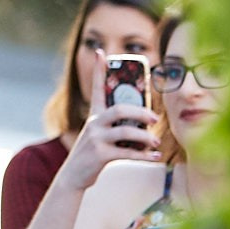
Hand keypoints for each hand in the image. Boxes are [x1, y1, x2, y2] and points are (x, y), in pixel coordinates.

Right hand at [62, 53, 161, 189]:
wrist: (74, 176)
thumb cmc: (93, 153)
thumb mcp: (100, 135)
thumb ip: (118, 125)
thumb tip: (146, 120)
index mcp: (94, 115)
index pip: (96, 88)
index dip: (98, 70)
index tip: (101, 52)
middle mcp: (94, 124)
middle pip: (119, 110)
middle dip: (140, 112)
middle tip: (155, 118)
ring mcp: (96, 139)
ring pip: (125, 132)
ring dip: (145, 137)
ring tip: (156, 141)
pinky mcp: (100, 155)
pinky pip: (127, 153)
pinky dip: (144, 155)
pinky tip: (155, 156)